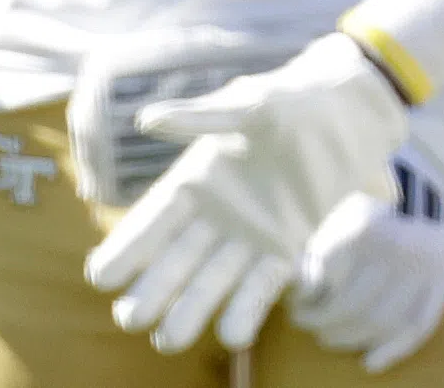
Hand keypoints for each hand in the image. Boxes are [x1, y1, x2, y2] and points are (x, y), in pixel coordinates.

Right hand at [85, 32, 405, 352]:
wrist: (345, 116)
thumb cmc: (288, 102)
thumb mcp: (245, 106)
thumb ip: (198, 118)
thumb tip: (146, 119)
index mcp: (195, 180)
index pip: (153, 221)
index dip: (127, 248)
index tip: (99, 277)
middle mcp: (216, 215)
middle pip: (177, 260)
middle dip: (154, 289)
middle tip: (130, 319)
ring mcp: (249, 235)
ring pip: (214, 280)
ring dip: (192, 309)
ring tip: (168, 341)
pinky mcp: (285, 248)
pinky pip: (262, 285)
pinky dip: (248, 308)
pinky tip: (231, 335)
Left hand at [291, 151, 443, 372]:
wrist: (434, 165)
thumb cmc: (376, 179)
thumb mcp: (343, 191)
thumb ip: (319, 230)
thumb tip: (289, 274)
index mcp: (363, 226)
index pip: (324, 281)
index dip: (304, 300)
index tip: (292, 304)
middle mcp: (395, 250)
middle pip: (350, 308)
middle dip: (321, 323)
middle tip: (305, 322)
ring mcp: (423, 268)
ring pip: (381, 322)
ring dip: (349, 338)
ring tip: (329, 338)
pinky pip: (419, 325)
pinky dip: (393, 349)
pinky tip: (370, 362)